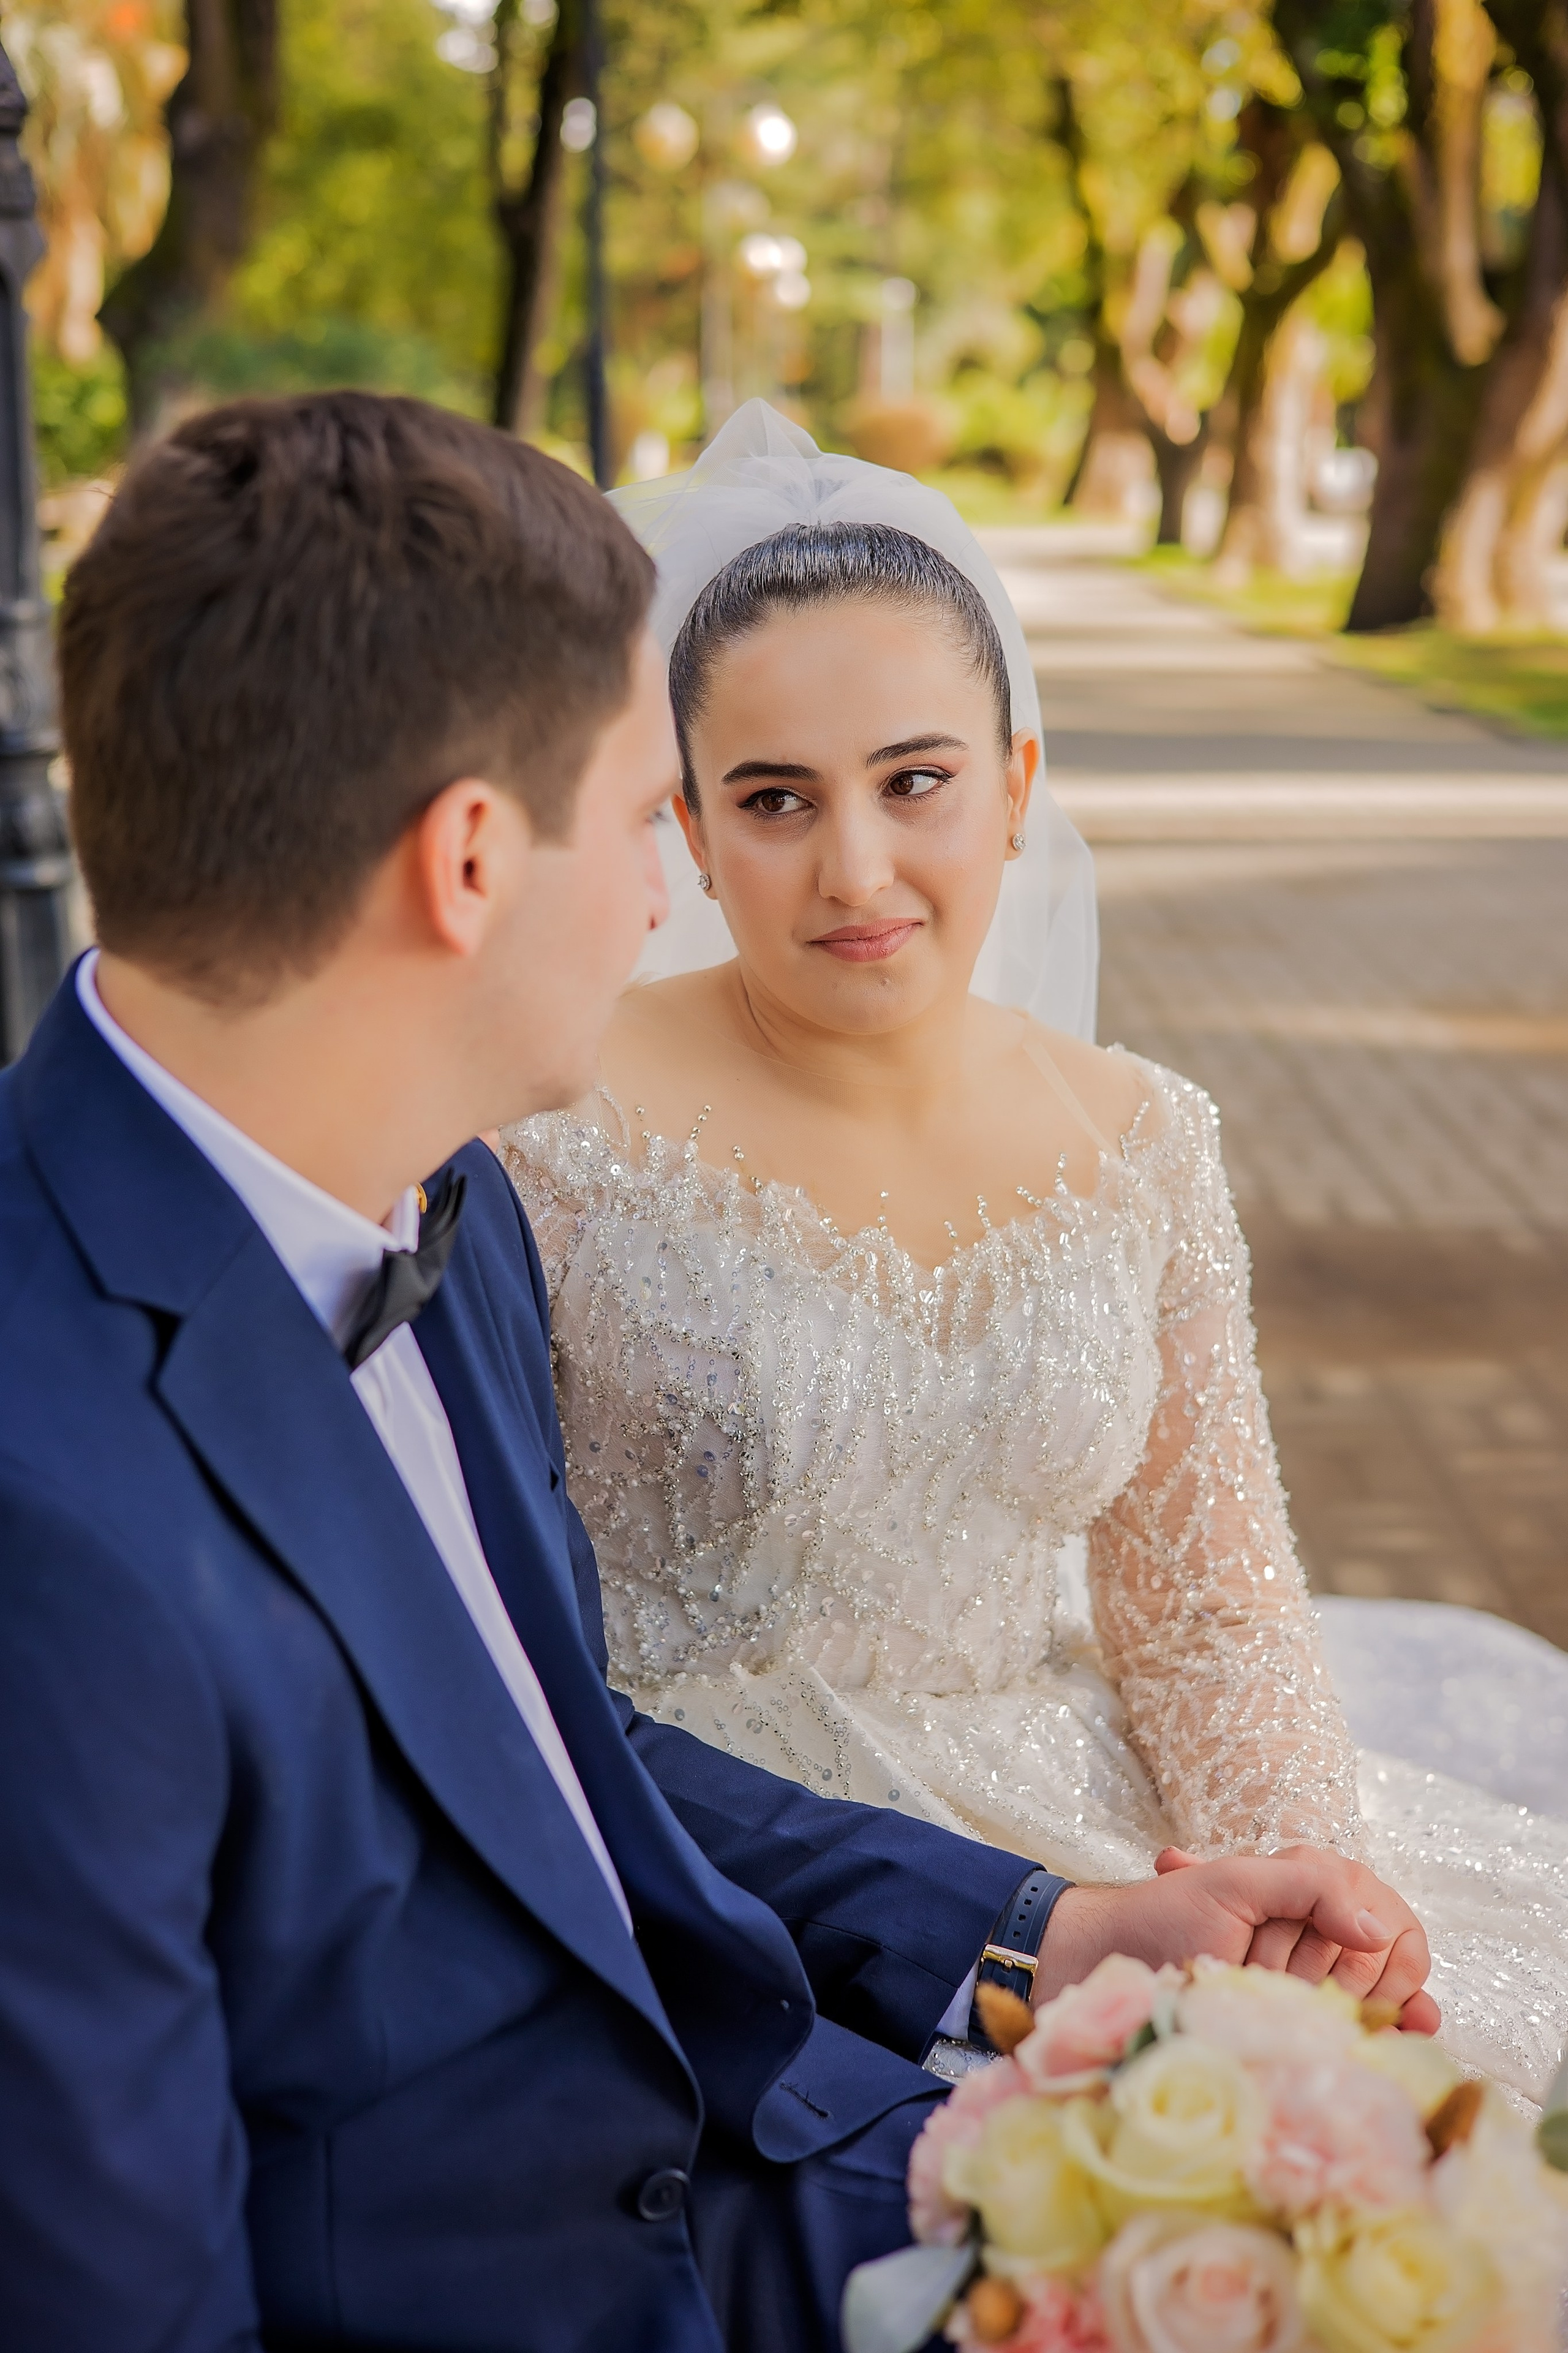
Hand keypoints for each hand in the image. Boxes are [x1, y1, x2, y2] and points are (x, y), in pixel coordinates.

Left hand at [1037, 1844, 1438, 2033]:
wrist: (1108, 1968)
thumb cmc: (1164, 1917)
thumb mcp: (1232, 1883)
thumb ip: (1311, 1887)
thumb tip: (1376, 1933)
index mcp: (1307, 1890)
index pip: (1381, 1916)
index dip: (1358, 1935)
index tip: (1322, 1946)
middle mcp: (1318, 1935)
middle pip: (1380, 1963)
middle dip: (1342, 1974)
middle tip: (1274, 1975)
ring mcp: (1311, 1983)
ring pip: (1377, 1999)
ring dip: (1358, 2006)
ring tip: (1314, 2007)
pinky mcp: (1300, 2025)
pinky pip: (1368, 2027)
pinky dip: (1396, 2029)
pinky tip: (1411, 2035)